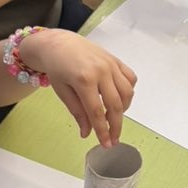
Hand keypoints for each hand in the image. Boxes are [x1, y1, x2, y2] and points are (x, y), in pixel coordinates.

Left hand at [17, 30, 135, 145]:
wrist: (59, 43)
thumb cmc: (57, 67)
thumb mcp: (62, 92)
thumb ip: (77, 112)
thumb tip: (87, 133)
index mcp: (84, 79)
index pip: (97, 111)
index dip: (103, 130)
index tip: (106, 144)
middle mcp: (101, 71)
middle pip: (115, 105)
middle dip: (116, 126)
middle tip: (114, 139)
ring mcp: (111, 64)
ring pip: (127, 93)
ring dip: (123, 109)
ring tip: (113, 117)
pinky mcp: (116, 60)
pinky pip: (130, 78)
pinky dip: (128, 91)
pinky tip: (119, 98)